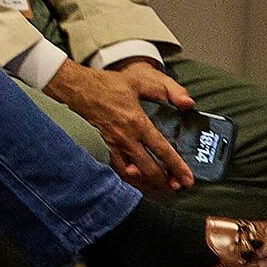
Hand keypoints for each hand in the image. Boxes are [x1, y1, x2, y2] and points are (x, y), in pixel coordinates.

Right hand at [44, 58, 195, 190]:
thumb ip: (167, 91)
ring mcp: (114, 144)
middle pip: (149, 169)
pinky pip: (118, 167)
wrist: (78, 89)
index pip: (162, 150)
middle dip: (165, 181)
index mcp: (137, 123)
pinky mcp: (105, 146)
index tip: (188, 179)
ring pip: (133, 173)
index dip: (177, 167)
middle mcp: (126, 138)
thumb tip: (188, 103)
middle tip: (177, 185)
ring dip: (148, 182)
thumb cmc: (107, 85)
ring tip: (160, 184)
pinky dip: (129, 176)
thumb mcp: (140, 81)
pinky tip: (136, 176)